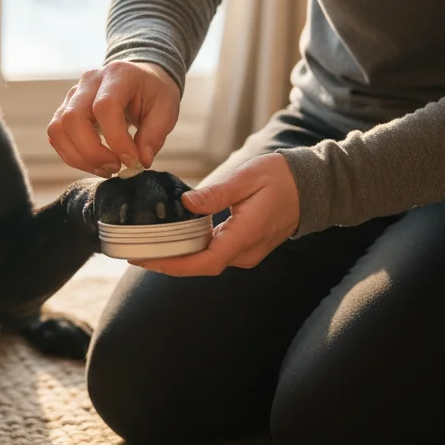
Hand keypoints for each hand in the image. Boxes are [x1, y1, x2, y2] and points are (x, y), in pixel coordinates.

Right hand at [48, 61, 180, 176]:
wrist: (140, 79)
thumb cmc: (153, 93)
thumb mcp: (166, 109)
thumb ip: (155, 135)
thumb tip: (140, 161)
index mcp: (118, 75)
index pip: (105, 107)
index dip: (116, 139)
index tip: (132, 161)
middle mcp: (89, 81)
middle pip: (73, 118)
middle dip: (92, 152)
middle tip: (116, 167)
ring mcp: (73, 95)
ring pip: (58, 129)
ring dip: (79, 157)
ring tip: (106, 169)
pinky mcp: (64, 110)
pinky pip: (57, 136)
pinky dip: (72, 156)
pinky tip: (95, 163)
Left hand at [131, 154, 300, 276]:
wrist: (311, 186)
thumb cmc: (281, 178)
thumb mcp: (247, 178)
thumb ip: (216, 194)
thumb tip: (186, 203)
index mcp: (245, 236)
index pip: (205, 262)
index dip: (174, 265)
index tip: (147, 259)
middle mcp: (245, 252)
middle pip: (200, 266)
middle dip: (166, 263)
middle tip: (133, 253)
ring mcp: (246, 253)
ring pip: (205, 262)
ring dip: (176, 258)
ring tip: (145, 246)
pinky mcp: (244, 247)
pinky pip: (213, 254)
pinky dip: (190, 250)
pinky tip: (171, 240)